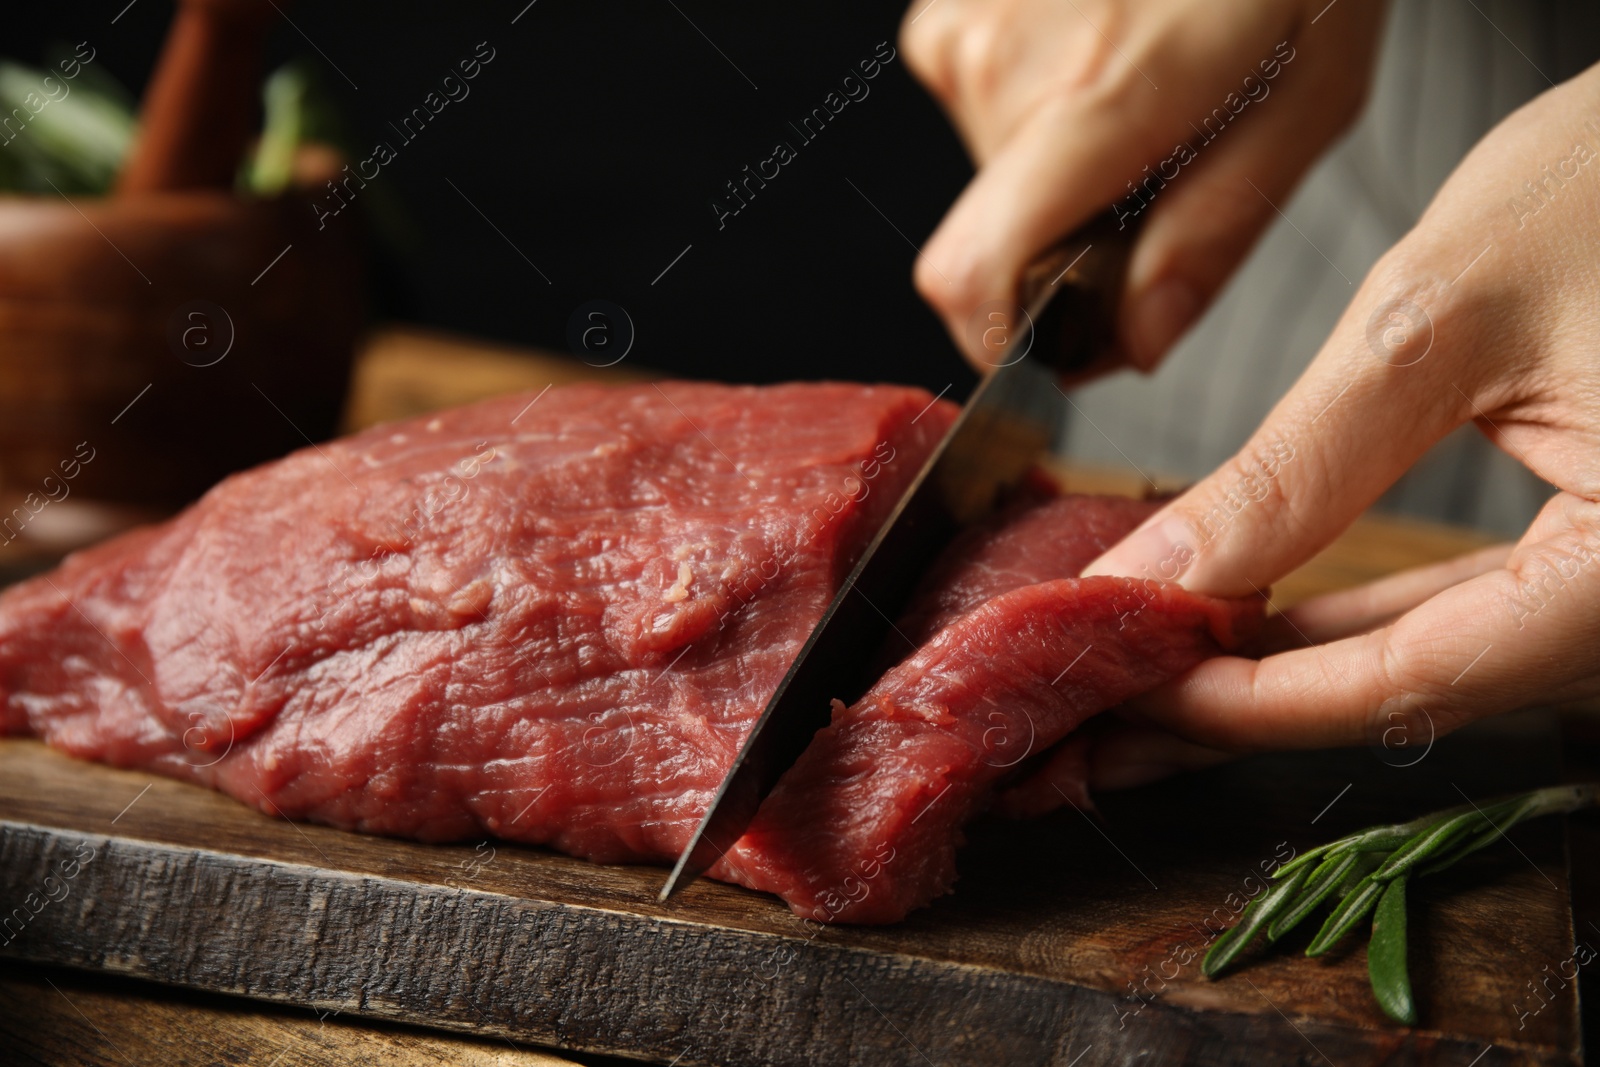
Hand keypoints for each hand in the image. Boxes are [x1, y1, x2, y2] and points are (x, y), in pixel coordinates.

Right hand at [900, 0, 1384, 369]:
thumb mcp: (1308, 101)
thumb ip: (1216, 232)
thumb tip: (1135, 342)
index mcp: (1095, 101)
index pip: (970, 274)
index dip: (999, 338)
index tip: (1051, 342)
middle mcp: (1001, 64)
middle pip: (996, 234)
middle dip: (1068, 236)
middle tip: (1156, 170)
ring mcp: (966, 26)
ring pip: (988, 176)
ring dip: (1058, 169)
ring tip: (1140, 93)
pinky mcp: (952, 8)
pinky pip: (979, 110)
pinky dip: (1038, 112)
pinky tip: (1102, 54)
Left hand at [1081, 62, 1599, 757]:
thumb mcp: (1435, 322)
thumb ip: (1296, 470)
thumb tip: (1158, 576)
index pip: (1421, 680)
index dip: (1255, 701)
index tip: (1131, 690)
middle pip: (1417, 691)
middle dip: (1249, 704)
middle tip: (1108, 718)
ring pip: (1432, 657)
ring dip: (1287, 670)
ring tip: (1150, 674)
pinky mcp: (1596, 544)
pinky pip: (1465, 608)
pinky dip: (1352, 616)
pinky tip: (1249, 616)